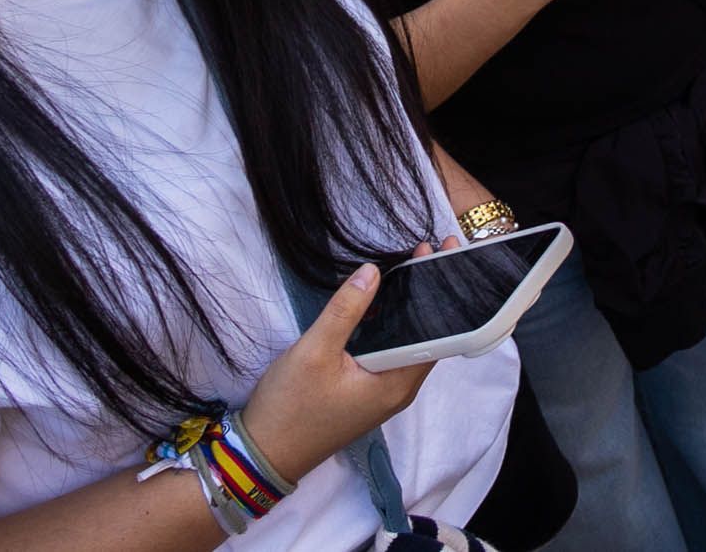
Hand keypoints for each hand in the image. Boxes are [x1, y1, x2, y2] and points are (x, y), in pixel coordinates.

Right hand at [235, 263, 438, 485]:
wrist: (263, 454)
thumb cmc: (289, 407)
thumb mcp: (314, 352)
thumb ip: (345, 310)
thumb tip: (373, 270)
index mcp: (396, 384)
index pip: (438, 333)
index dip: (443, 292)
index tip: (443, 254)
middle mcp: (399, 390)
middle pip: (428, 335)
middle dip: (429, 293)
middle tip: (426, 251)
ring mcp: (383, 392)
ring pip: (408, 343)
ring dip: (410, 307)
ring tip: (412, 265)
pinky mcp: (368, 391)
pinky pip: (391, 352)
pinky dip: (392, 325)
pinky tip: (384, 299)